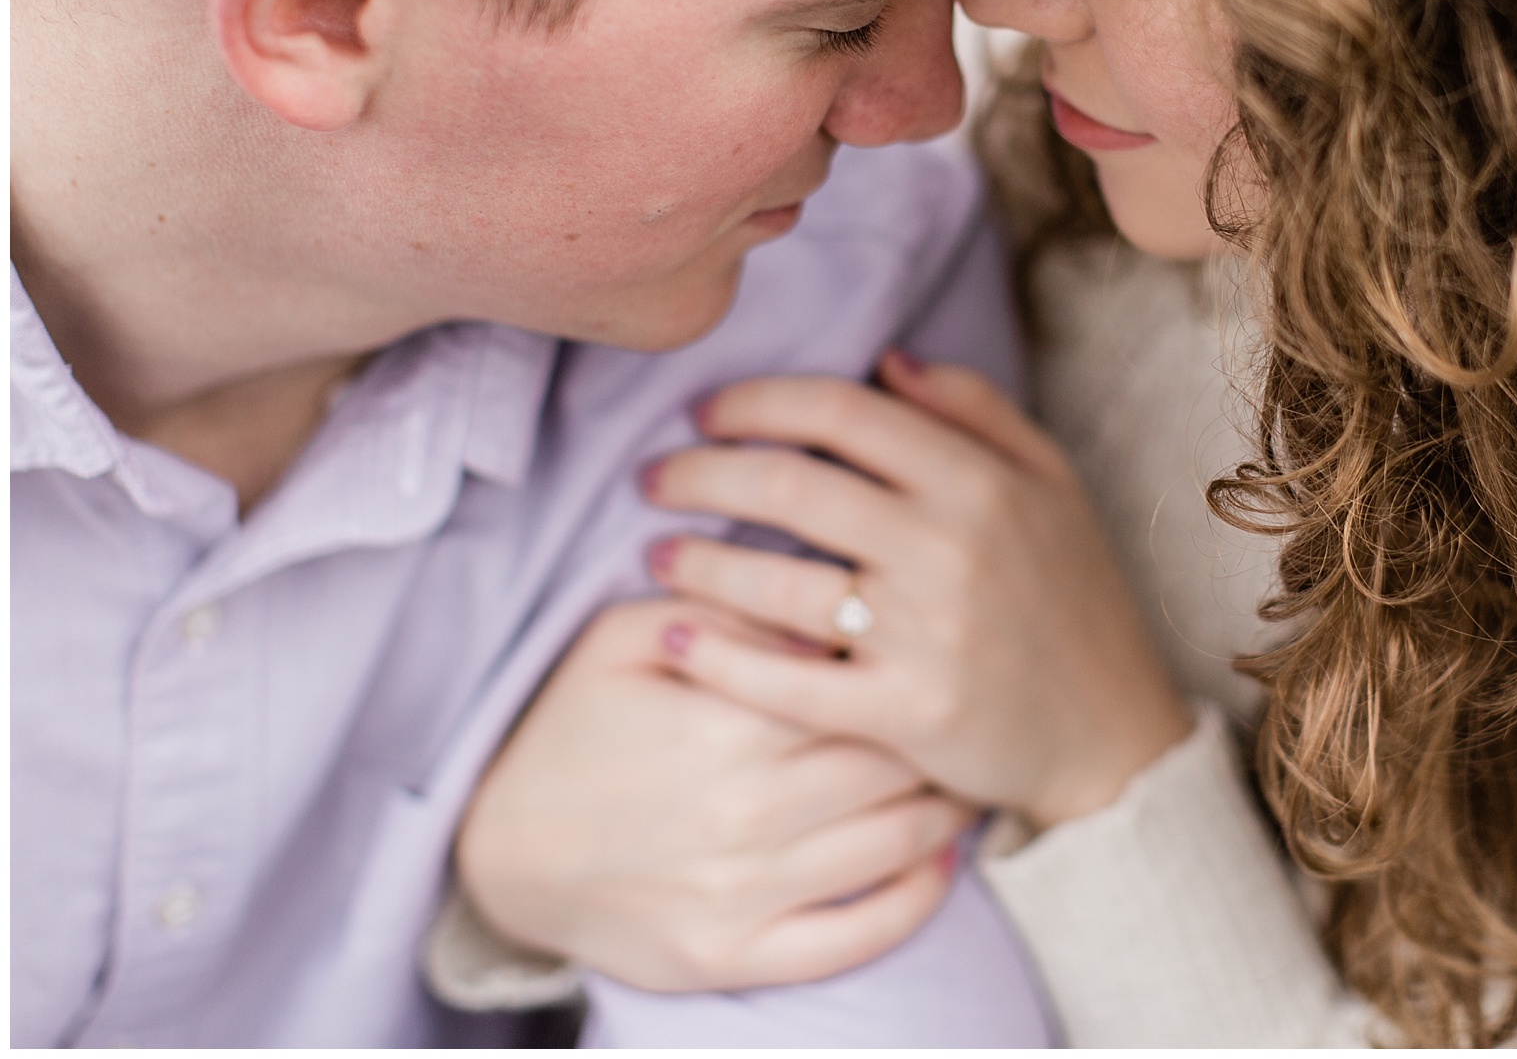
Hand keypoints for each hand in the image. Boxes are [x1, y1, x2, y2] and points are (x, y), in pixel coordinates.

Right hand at [455, 594, 972, 991]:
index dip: (905, 659)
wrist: (499, 854)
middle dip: (938, 728)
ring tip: (965, 767)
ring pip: (898, 841)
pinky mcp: (740, 957)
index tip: (929, 639)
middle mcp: (746, 812)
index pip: (859, 683)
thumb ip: (725, 612)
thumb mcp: (623, 638)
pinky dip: (920, 896)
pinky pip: (862, 935)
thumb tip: (819, 610)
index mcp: (724, 723)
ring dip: (949, 803)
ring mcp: (747, 894)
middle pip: (893, 760)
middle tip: (966, 702)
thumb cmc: (572, 729)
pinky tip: (943, 856)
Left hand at [643, 350, 1191, 829]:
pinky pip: (783, 680)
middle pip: (789, 485)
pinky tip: (673, 638)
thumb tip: (886, 359)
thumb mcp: (1053, 482)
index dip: (756, 401)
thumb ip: (975, 409)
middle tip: (653, 479)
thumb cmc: (1075, 597)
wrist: (1113, 735)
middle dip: (700, 472)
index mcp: (979, 480)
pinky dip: (716, 657)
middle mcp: (948, 546)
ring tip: (655, 556)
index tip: (706, 413)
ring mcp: (924, 634)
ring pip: (773, 580)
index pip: (840, 411)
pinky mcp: (902, 714)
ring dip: (694, 561)